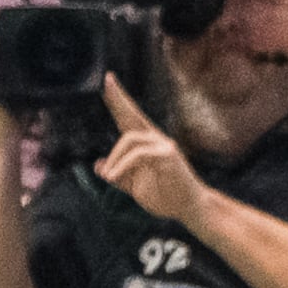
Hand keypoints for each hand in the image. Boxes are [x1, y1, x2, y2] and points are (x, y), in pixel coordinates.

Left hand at [92, 75, 204, 223]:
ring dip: (115, 158)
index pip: (128, 118)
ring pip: (130, 138)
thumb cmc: (165, 196)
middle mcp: (155, 139)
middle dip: (119, 97)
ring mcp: (163, 145)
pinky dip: (123, 165)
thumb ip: (118, 176)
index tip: (108, 81)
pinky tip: (113, 177)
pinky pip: (139, 154)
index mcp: (145, 144)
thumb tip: (98, 165)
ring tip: (109, 177)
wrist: (188, 209)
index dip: (118, 101)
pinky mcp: (168, 156)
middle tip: (108, 78)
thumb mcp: (134, 186)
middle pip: (133, 114)